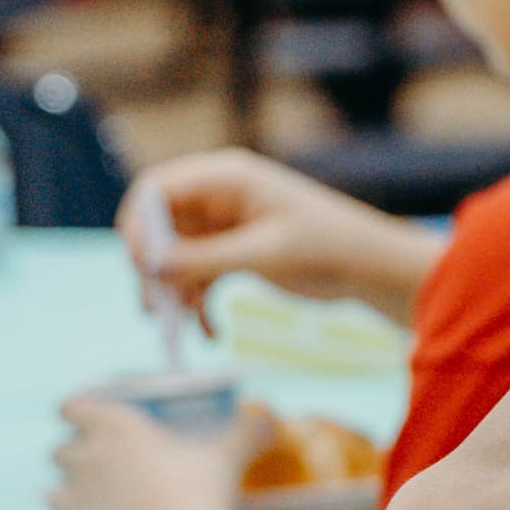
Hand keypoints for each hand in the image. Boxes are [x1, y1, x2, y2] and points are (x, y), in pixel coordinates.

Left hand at [51, 395, 269, 509]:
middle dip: (75, 456)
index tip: (86, 416)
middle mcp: (84, 461)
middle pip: (59, 452)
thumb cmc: (200, 487)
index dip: (78, 410)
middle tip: (104, 466)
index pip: (74, 407)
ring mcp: (73, 504)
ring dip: (69, 497)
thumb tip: (267, 418)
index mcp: (114, 428)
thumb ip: (245, 430)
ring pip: (53, 496)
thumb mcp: (228, 451)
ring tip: (96, 506)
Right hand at [125, 149, 440, 331]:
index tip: (138, 266)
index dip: (137, 224)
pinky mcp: (232, 253)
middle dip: (153, 268)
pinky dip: (197, 303)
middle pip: (159, 227)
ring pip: (174, 257)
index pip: (157, 188)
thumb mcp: (266, 253)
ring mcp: (224, 226)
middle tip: (154, 308)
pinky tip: (210, 332)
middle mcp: (219, 197)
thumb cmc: (329, 246)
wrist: (371, 267)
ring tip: (182, 325)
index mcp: (228, 177)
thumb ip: (207, 258)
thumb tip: (150, 265)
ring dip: (173, 292)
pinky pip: (196, 276)